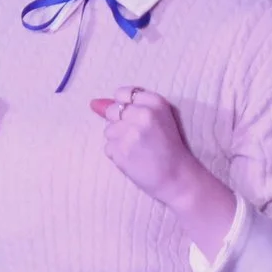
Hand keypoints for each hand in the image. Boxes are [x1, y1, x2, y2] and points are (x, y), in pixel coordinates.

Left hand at [90, 87, 211, 211]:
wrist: (177, 177)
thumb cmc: (168, 147)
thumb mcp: (159, 118)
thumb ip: (129, 107)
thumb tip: (93, 103)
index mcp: (155, 102)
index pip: (123, 93)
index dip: (125, 106)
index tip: (134, 118)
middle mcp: (142, 114)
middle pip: (112, 111)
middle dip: (119, 124)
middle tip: (138, 137)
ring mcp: (130, 132)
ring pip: (108, 131)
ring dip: (118, 140)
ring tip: (137, 149)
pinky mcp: (121, 150)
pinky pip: (108, 148)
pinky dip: (117, 155)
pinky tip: (133, 159)